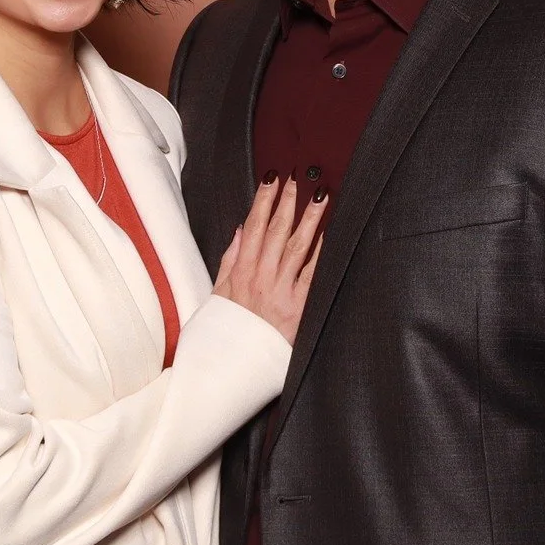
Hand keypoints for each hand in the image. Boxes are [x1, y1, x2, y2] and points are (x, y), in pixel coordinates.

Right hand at [211, 175, 324, 345]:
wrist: (229, 367)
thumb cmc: (224, 332)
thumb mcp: (217, 294)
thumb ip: (229, 260)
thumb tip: (239, 231)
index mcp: (240, 271)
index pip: (253, 227)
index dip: (263, 201)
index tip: (272, 179)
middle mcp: (260, 277)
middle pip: (276, 231)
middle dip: (287, 201)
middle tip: (298, 177)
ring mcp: (279, 292)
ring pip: (296, 247)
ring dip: (309, 219)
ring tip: (320, 197)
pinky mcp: (297, 309)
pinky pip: (311, 275)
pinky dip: (319, 253)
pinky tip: (326, 234)